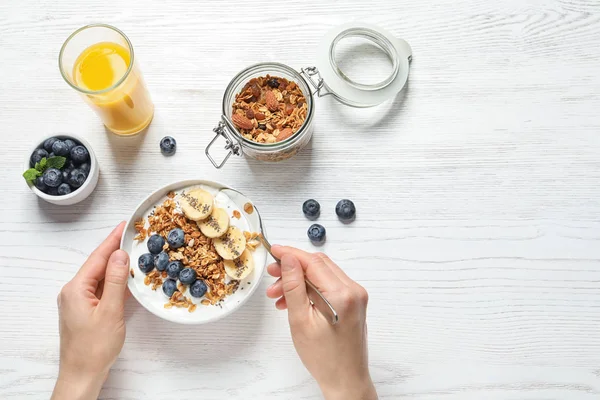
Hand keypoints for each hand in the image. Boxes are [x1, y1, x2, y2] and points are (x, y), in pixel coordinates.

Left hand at [51, 222, 129, 399]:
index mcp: (75, 288)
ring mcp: (78, 301)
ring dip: (116, 265)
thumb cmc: (94, 347)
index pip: (97, 257)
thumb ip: (115, 280)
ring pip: (100, 276)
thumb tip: (120, 254)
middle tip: (133, 235)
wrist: (83, 374)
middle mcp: (73, 292)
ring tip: (133, 252)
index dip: (112, 240)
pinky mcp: (85, 310)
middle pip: (97, 264)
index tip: (125, 226)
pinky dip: (114, 281)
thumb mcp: (110, 311)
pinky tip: (125, 277)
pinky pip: (100, 288)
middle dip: (115, 249)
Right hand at [266, 246, 376, 399]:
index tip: (273, 251)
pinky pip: (329, 286)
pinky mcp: (353, 302)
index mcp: (342, 294)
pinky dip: (310, 289)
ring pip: (322, 275)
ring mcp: (356, 296)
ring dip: (299, 280)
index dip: (291, 254)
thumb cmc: (324, 358)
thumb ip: (294, 286)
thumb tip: (289, 260)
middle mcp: (354, 291)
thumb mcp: (301, 320)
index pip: (313, 262)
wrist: (345, 380)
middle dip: (293, 268)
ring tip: (277, 295)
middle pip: (319, 265)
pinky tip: (292, 301)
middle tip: (272, 275)